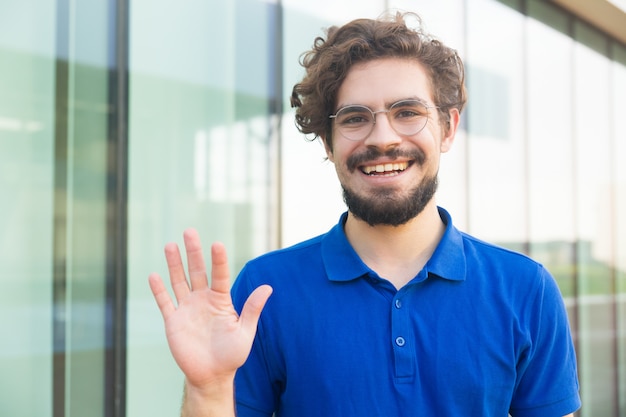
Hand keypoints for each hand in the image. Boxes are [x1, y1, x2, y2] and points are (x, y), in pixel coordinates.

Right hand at [148, 229, 272, 388]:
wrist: (212, 375)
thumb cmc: (232, 355)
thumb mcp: (245, 332)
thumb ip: (252, 309)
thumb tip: (268, 287)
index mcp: (220, 300)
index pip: (219, 274)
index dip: (218, 260)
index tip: (217, 244)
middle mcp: (202, 300)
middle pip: (196, 271)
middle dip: (192, 252)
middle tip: (189, 231)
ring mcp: (187, 309)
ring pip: (178, 281)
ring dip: (174, 264)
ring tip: (170, 244)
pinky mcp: (173, 321)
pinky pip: (165, 302)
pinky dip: (159, 290)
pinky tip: (154, 275)